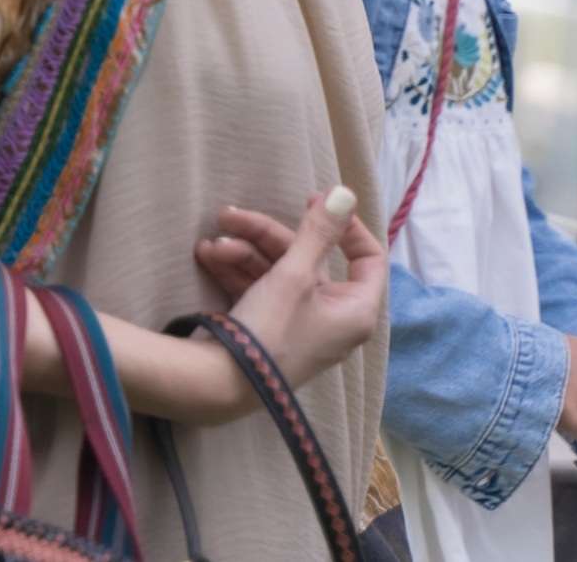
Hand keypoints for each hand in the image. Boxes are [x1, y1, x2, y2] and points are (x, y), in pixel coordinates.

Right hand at [208, 189, 385, 394]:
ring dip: (242, 252)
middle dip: (264, 235)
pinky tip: (207, 258)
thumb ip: (318, 232)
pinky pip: (261, 289)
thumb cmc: (270, 330)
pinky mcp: (271, 328)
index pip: (368, 258)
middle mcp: (333, 317)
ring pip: (277, 272)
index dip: (344, 226)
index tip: (313, 201)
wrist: (222, 382)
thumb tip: (345, 194)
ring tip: (209, 246)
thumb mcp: (294, 274)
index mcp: (355, 308)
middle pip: (307, 258)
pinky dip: (236, 272)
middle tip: (228, 215)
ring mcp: (300, 323)